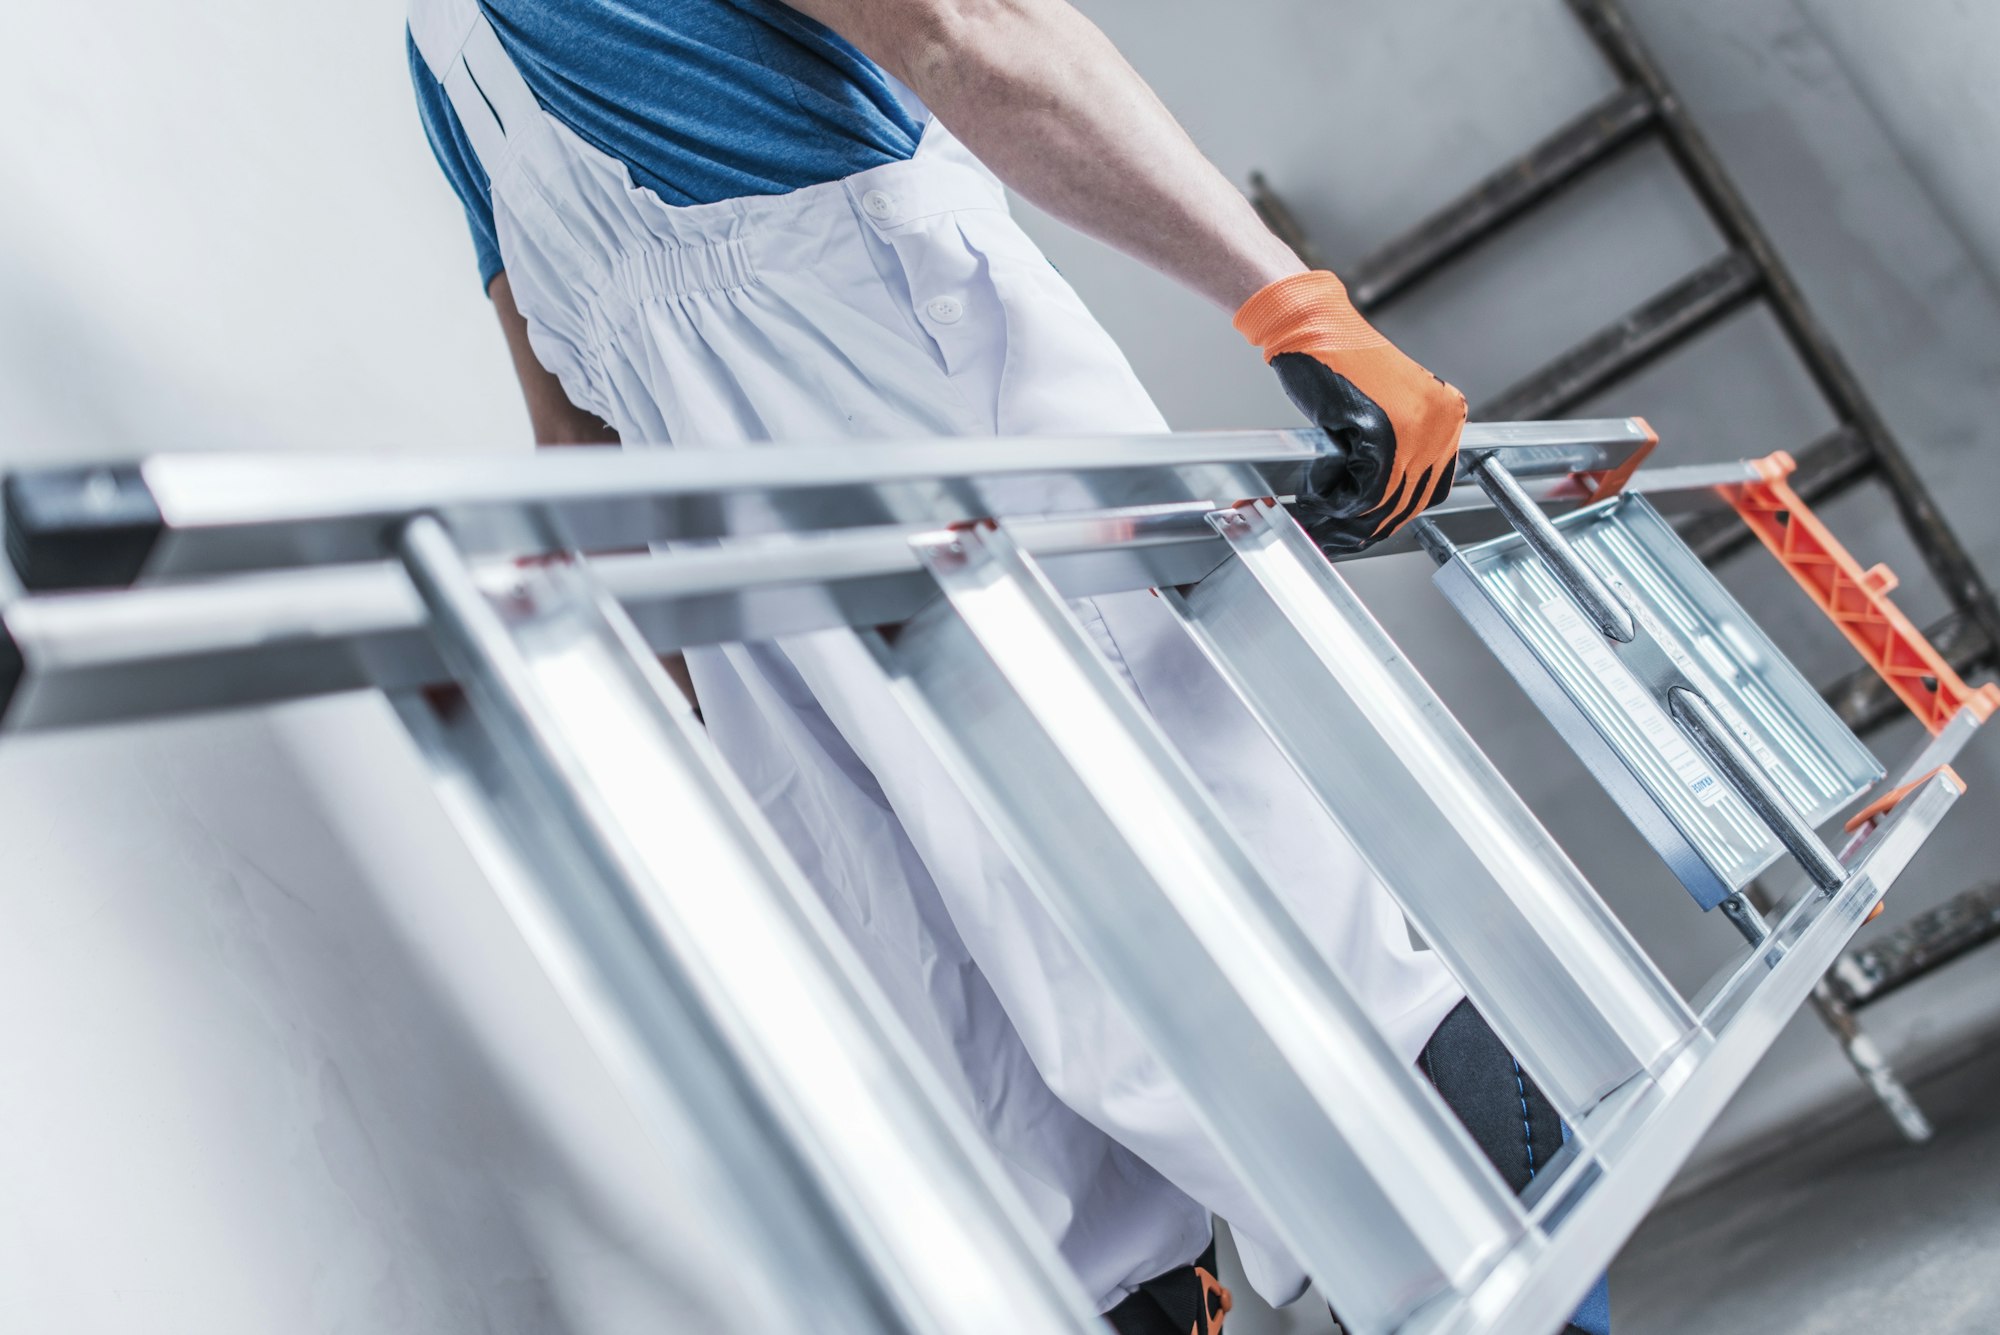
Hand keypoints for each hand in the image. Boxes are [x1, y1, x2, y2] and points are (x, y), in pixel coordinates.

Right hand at [1235, 270, 1467, 551]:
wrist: (1313, 327)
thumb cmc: (1340, 361)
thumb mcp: (1387, 404)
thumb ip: (1399, 446)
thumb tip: (1388, 499)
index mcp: (1447, 414)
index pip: (1431, 487)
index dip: (1396, 514)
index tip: (1367, 527)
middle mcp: (1438, 420)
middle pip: (1408, 500)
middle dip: (1368, 525)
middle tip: (1336, 534)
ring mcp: (1411, 425)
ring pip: (1384, 501)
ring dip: (1345, 515)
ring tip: (1317, 512)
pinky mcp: (1376, 428)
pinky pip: (1359, 489)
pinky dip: (1330, 495)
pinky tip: (1314, 487)